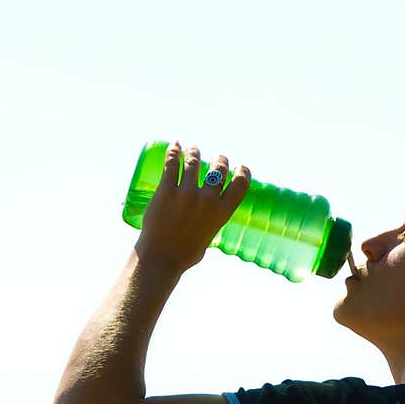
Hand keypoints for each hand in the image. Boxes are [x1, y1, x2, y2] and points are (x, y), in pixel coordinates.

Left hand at [134, 142, 250, 274]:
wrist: (161, 258)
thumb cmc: (186, 253)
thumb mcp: (209, 235)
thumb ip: (211, 220)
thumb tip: (209, 213)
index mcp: (222, 213)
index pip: (240, 184)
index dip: (243, 172)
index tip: (240, 167)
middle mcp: (207, 200)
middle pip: (218, 169)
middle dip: (220, 160)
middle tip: (217, 158)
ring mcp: (186, 193)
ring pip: (194, 162)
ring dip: (195, 152)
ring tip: (194, 149)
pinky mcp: (166, 190)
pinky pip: (172, 164)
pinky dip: (174, 151)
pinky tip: (176, 145)